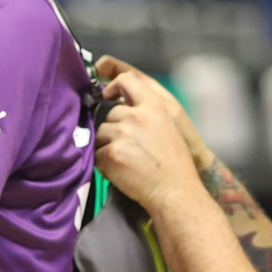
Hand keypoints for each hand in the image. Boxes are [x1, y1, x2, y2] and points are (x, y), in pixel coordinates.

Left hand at [96, 70, 201, 215]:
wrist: (175, 191)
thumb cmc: (174, 162)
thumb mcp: (167, 125)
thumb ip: (145, 112)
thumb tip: (118, 105)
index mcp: (154, 106)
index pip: (126, 80)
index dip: (113, 86)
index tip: (109, 97)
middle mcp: (137, 116)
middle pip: (106, 110)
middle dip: (108, 125)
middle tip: (121, 142)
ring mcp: (122, 134)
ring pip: (98, 131)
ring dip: (103, 143)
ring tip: (120, 157)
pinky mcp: (111, 154)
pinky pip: (95, 152)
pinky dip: (102, 161)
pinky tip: (117, 168)